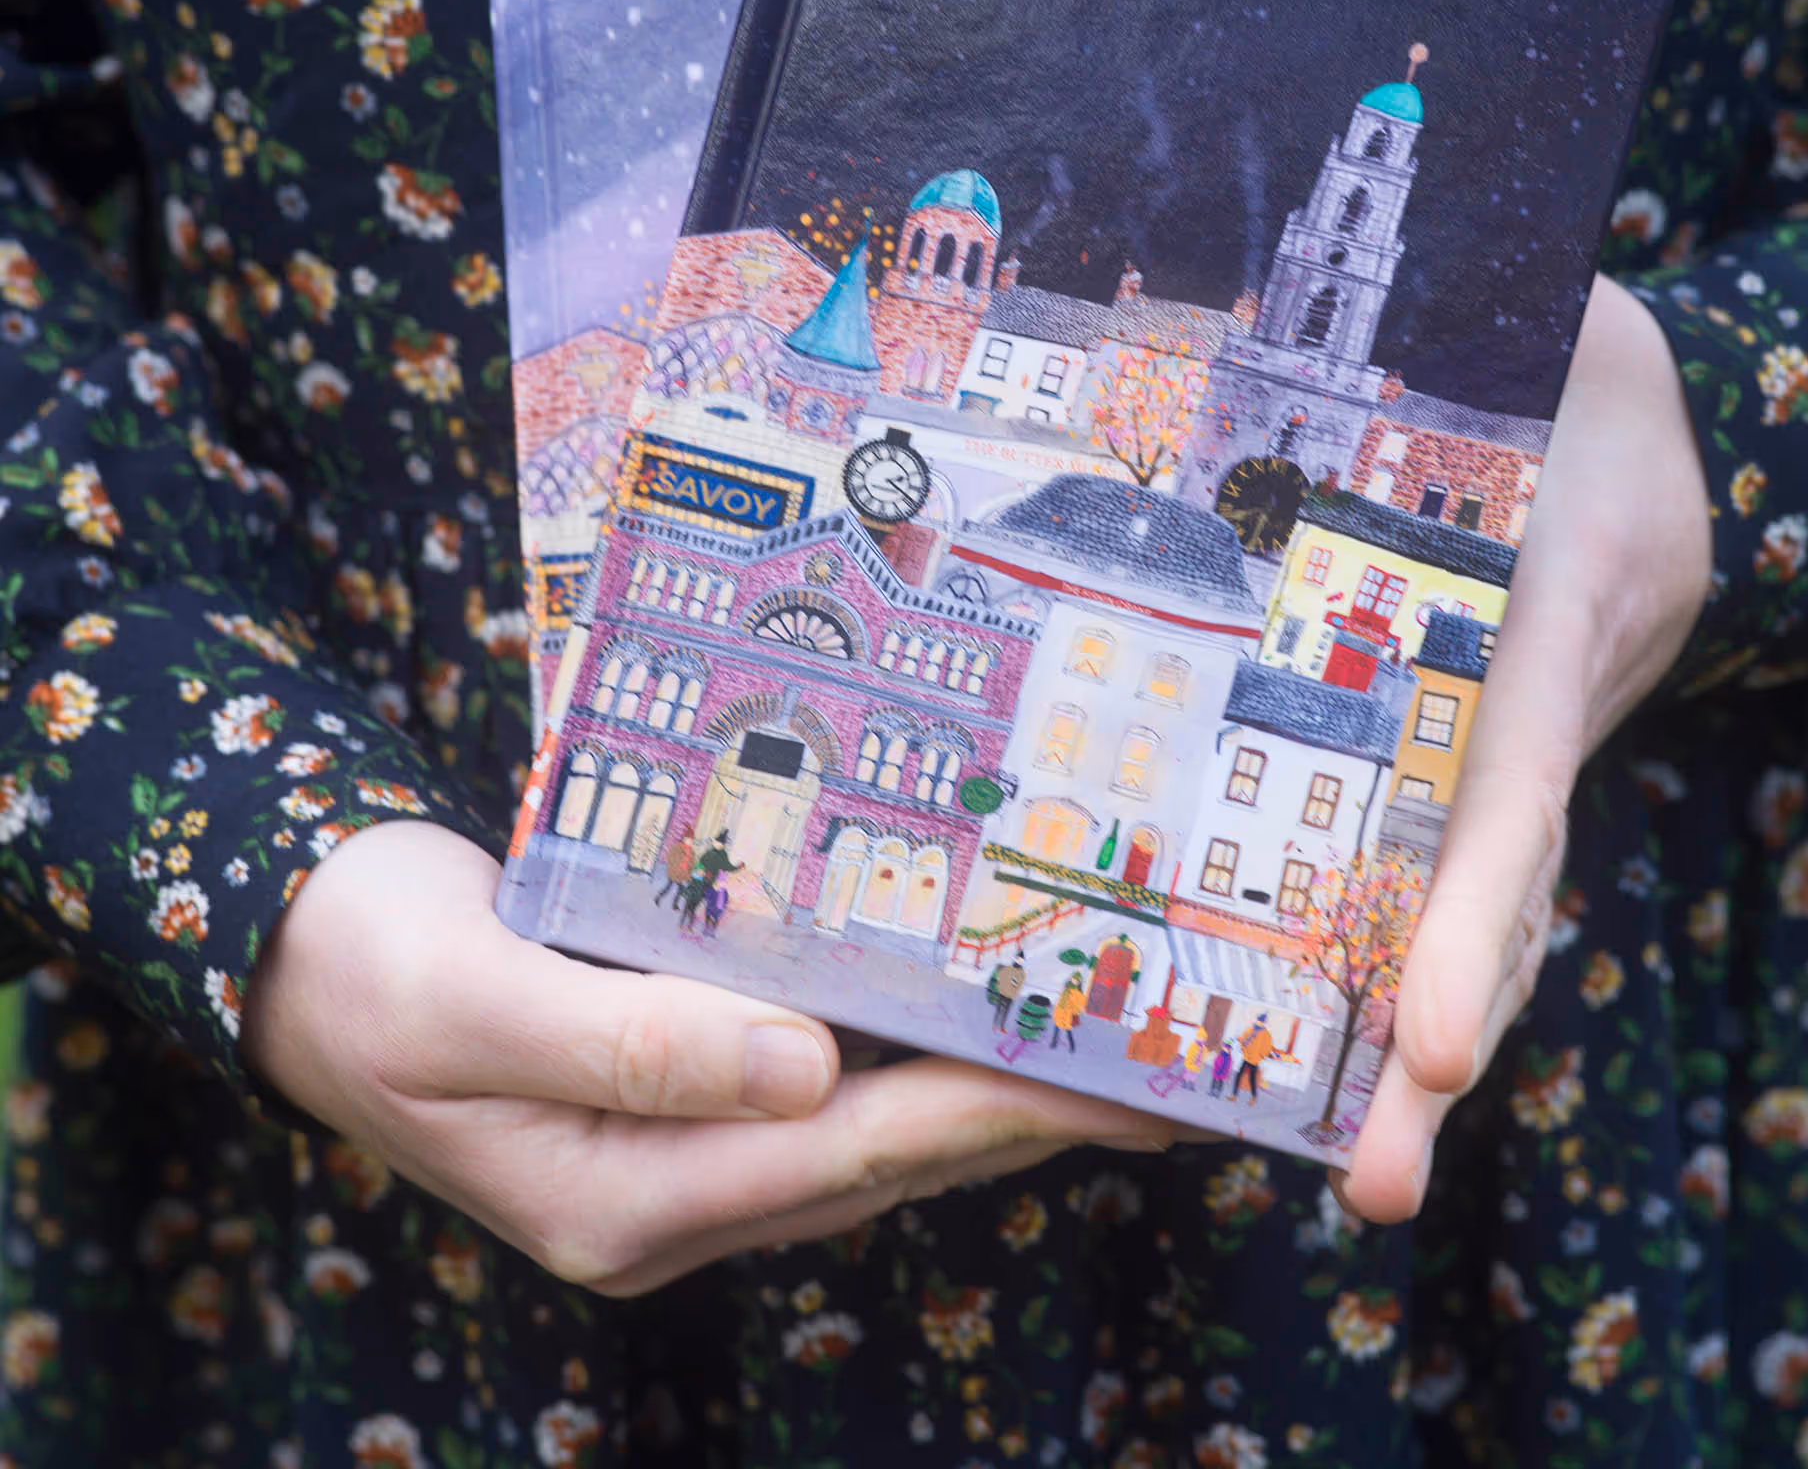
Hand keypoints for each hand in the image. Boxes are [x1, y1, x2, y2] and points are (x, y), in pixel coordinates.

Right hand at [243, 820, 1180, 1294]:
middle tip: (1161, 1063)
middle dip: (1023, 1112)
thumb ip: (628, 1043)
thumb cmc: (372, 970)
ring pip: (866, 1130)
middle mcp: (669, 1195)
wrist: (305, 950)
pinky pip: (823, 1086)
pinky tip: (970, 1000)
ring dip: (983, 1086)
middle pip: (880, 1156)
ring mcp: (677, 1153)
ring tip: (1102, 1034)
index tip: (1110, 1082)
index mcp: (622, 1199)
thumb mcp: (471, 1003)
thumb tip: (802, 1073)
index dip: (986, 1115)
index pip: (844, 1156)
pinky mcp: (680, 1097)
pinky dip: (907, 1048)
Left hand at [1339, 275, 1711, 1222]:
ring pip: (1478, 896)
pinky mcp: (1482, 741)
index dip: (1482, 908)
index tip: (1439, 1045)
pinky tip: (1318, 1025)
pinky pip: (1447, 852)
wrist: (1643, 398)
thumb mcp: (1530, 316)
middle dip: (1444, 1043)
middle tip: (1373, 1188)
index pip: (1523, 774)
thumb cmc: (1556, 338)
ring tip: (1352, 1170)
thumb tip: (1274, 312)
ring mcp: (1524, 735)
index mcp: (1561, 596)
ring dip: (1415, 1030)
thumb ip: (1440, 344)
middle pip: (1505, 885)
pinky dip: (1398, 943)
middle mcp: (1548, 695)